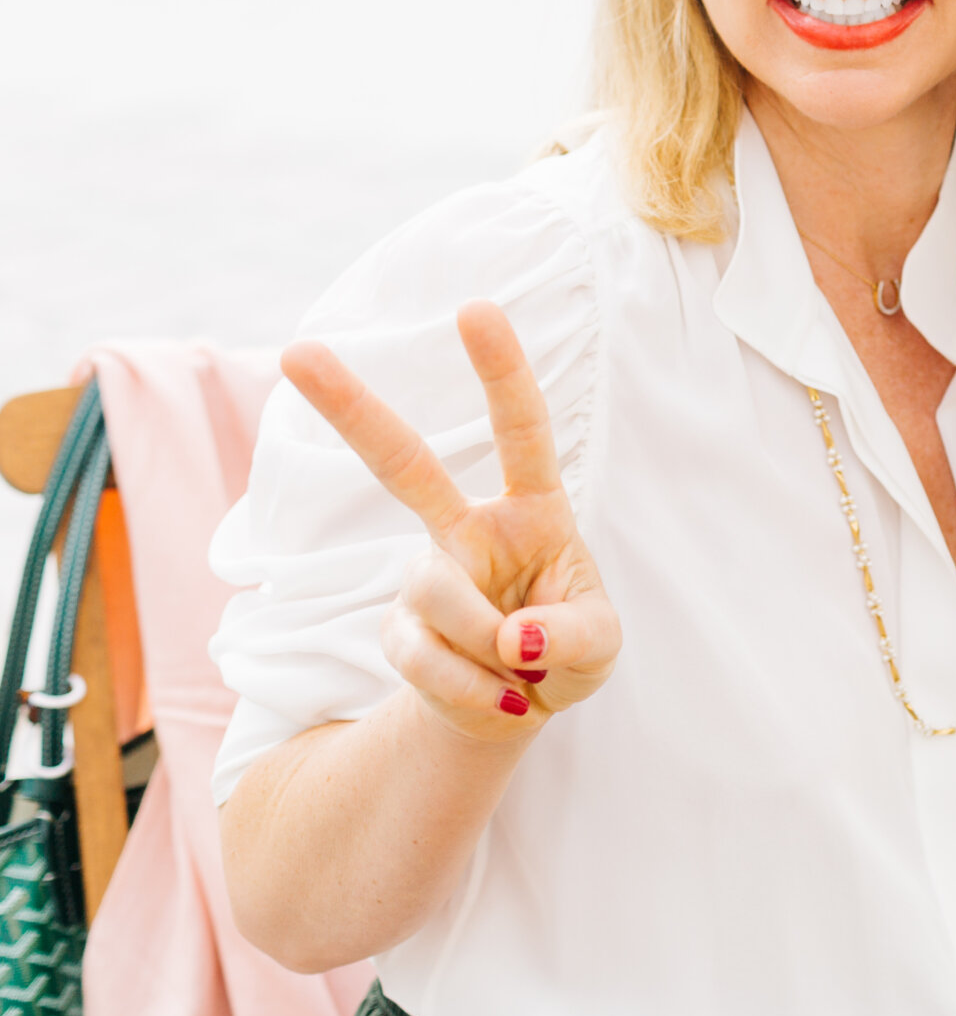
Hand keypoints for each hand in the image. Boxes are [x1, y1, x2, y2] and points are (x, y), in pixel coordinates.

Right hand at [280, 300, 621, 743]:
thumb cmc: (566, 651)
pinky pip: (421, 657)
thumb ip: (574, 635)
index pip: (520, 431)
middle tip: (295, 350)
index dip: (501, 372)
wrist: (516, 707)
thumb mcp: (599, 646)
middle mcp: (469, 530)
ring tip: (518, 671)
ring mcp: (426, 578)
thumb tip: (517, 635)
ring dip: (485, 644)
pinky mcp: (397, 630)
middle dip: (349, 407)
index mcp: (532, 510)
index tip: (474, 309)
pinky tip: (494, 697)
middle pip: (402, 462)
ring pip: (433, 591)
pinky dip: (467, 690)